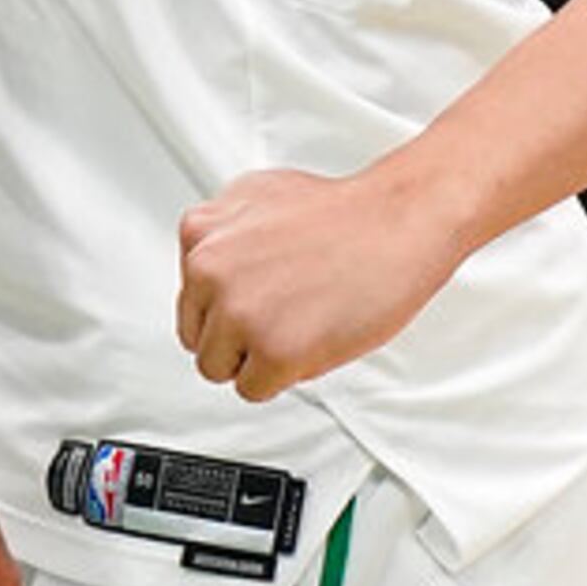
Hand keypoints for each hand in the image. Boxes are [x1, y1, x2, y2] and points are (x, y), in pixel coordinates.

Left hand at [176, 170, 450, 402]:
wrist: (396, 222)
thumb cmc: (343, 213)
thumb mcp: (257, 196)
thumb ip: (221, 233)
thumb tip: (203, 266)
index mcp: (201, 233)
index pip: (190, 299)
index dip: (229, 306)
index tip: (259, 298)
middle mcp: (209, 270)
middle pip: (198, 338)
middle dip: (237, 335)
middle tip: (283, 314)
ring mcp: (239, 312)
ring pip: (218, 368)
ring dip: (254, 359)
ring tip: (296, 326)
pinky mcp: (272, 350)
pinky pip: (254, 390)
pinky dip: (282, 377)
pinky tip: (310, 341)